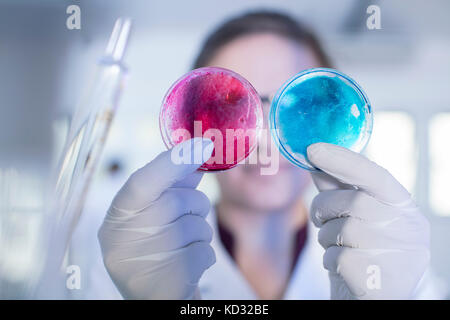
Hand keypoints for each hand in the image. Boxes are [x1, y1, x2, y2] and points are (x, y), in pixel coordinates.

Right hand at [98, 138, 215, 298]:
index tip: (203, 146)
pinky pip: (205, 252)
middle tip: (190, 215)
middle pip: (177, 202)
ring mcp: (144, 262)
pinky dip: (204, 255)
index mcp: (116, 217)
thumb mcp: (152, 215)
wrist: (153, 295)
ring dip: (201, 232)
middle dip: (195, 204)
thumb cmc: (155, 247)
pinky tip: (188, 264)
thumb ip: (169, 185)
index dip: (174, 162)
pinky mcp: (168, 282)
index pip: (142, 182)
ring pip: (196, 226)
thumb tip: (195, 152)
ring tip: (184, 245)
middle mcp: (123, 240)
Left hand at [307, 143, 429, 298]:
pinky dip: (329, 260)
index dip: (343, 160)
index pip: (376, 176)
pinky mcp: (379, 279)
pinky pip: (336, 257)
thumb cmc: (360, 252)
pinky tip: (342, 267)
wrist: (371, 298)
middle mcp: (409, 229)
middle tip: (320, 218)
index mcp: (404, 208)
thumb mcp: (351, 217)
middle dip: (325, 208)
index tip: (313, 148)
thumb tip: (314, 157)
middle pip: (353, 202)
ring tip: (338, 247)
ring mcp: (398, 256)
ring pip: (341, 229)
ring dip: (326, 237)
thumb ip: (337, 188)